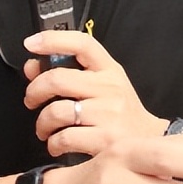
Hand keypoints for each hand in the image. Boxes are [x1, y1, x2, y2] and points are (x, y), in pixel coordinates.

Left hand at [23, 31, 166, 160]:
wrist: (150, 143)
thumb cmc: (121, 114)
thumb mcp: (103, 86)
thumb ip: (69, 74)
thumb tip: (32, 67)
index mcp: (109, 70)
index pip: (82, 44)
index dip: (53, 39)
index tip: (32, 43)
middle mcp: (110, 88)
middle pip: (58, 79)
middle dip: (34, 91)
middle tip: (32, 100)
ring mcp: (109, 114)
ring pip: (56, 112)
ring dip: (42, 123)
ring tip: (46, 129)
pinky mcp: (105, 140)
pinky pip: (64, 138)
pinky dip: (53, 143)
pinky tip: (58, 144)